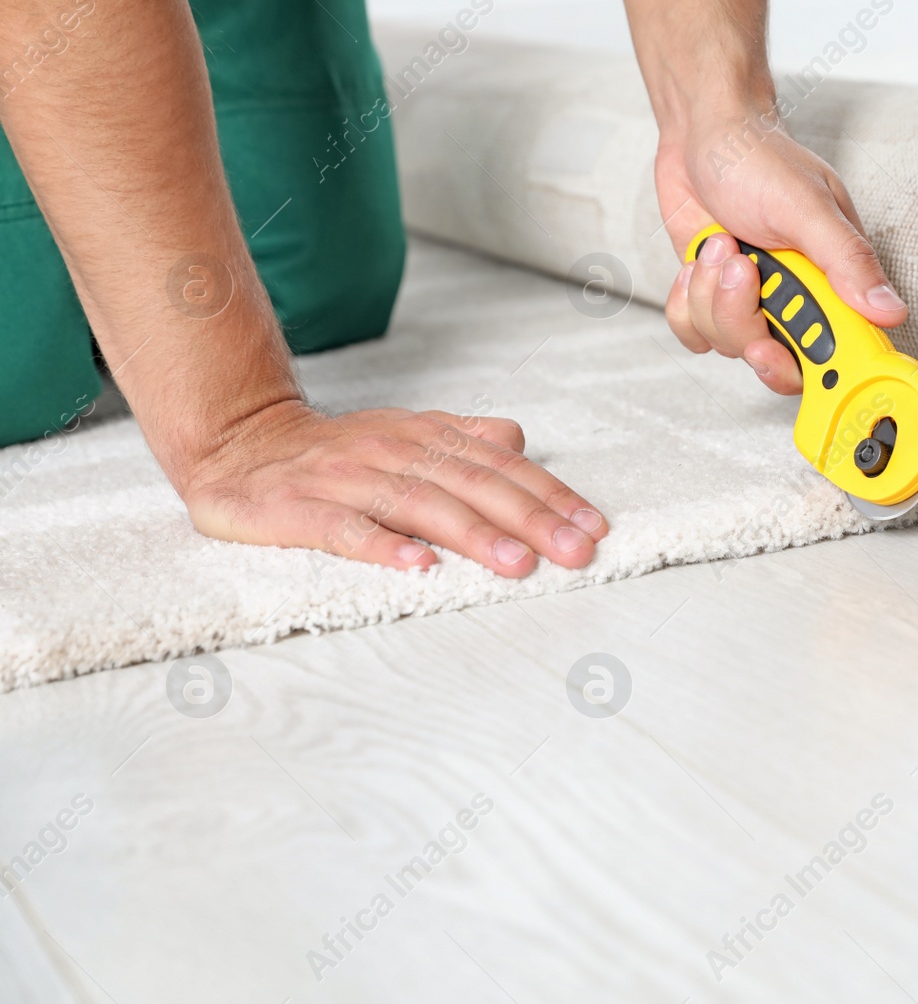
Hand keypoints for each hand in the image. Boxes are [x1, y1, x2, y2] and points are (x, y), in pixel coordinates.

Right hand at [176, 399, 607, 576]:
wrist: (237, 445)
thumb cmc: (338, 452)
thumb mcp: (406, 435)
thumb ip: (464, 439)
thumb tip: (521, 440)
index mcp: (424, 436)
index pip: (500, 465)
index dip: (550, 495)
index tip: (592, 525)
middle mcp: (391, 452)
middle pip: (471, 485)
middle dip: (530, 519)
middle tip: (576, 550)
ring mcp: (344, 479)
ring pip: (418, 505)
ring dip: (471, 535)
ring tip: (516, 564)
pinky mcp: (296, 510)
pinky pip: (343, 530)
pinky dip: (381, 548)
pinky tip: (418, 568)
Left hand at [655, 111, 907, 395]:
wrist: (702, 132)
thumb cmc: (759, 156)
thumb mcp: (807, 206)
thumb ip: (846, 260)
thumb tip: (889, 311)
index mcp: (832, 281)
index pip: (835, 353)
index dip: (808, 368)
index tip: (776, 348)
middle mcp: (795, 298)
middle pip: (773, 360)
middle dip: (744, 321)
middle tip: (742, 271)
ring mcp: (752, 301)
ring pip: (726, 344)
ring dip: (710, 295)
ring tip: (720, 245)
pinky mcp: (712, 298)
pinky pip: (693, 331)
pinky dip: (686, 300)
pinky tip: (697, 262)